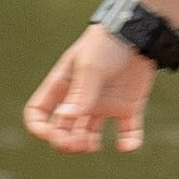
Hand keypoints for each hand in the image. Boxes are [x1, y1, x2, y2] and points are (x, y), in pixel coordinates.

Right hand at [24, 27, 157, 154]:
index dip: (39, 127)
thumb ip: (80, 94)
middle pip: (62, 128)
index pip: (39, 111)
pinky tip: (126, 146)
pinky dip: (128, 143)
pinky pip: (127, 132)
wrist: (140, 32)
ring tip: (92, 146)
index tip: (50, 133)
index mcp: (63, 85)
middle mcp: (80, 98)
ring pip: (88, 135)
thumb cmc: (107, 44)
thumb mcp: (90, 67)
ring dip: (86, 145)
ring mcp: (104, 104)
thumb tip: (64, 118)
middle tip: (76, 143)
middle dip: (64, 141)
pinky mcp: (127, 106)